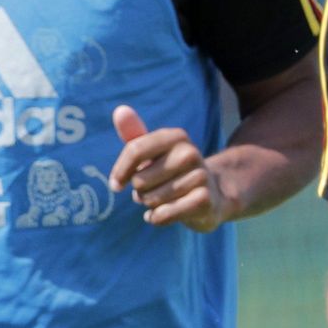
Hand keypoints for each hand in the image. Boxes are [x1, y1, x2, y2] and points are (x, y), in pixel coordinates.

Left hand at [109, 105, 228, 231]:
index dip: (120, 171)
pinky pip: (163, 214)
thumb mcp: (152, 151)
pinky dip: (156, 218)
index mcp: (176, 137)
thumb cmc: (171, 171)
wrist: (212, 195)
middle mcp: (190, 153)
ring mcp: (201, 177)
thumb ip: (133, 133)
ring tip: (163, 199)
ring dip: (149, 204)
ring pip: (150, 199)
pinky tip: (162, 214)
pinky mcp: (205, 201)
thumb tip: (120, 110)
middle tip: (154, 189)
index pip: (134, 150)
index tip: (116, 184)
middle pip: (140, 179)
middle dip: (139, 190)